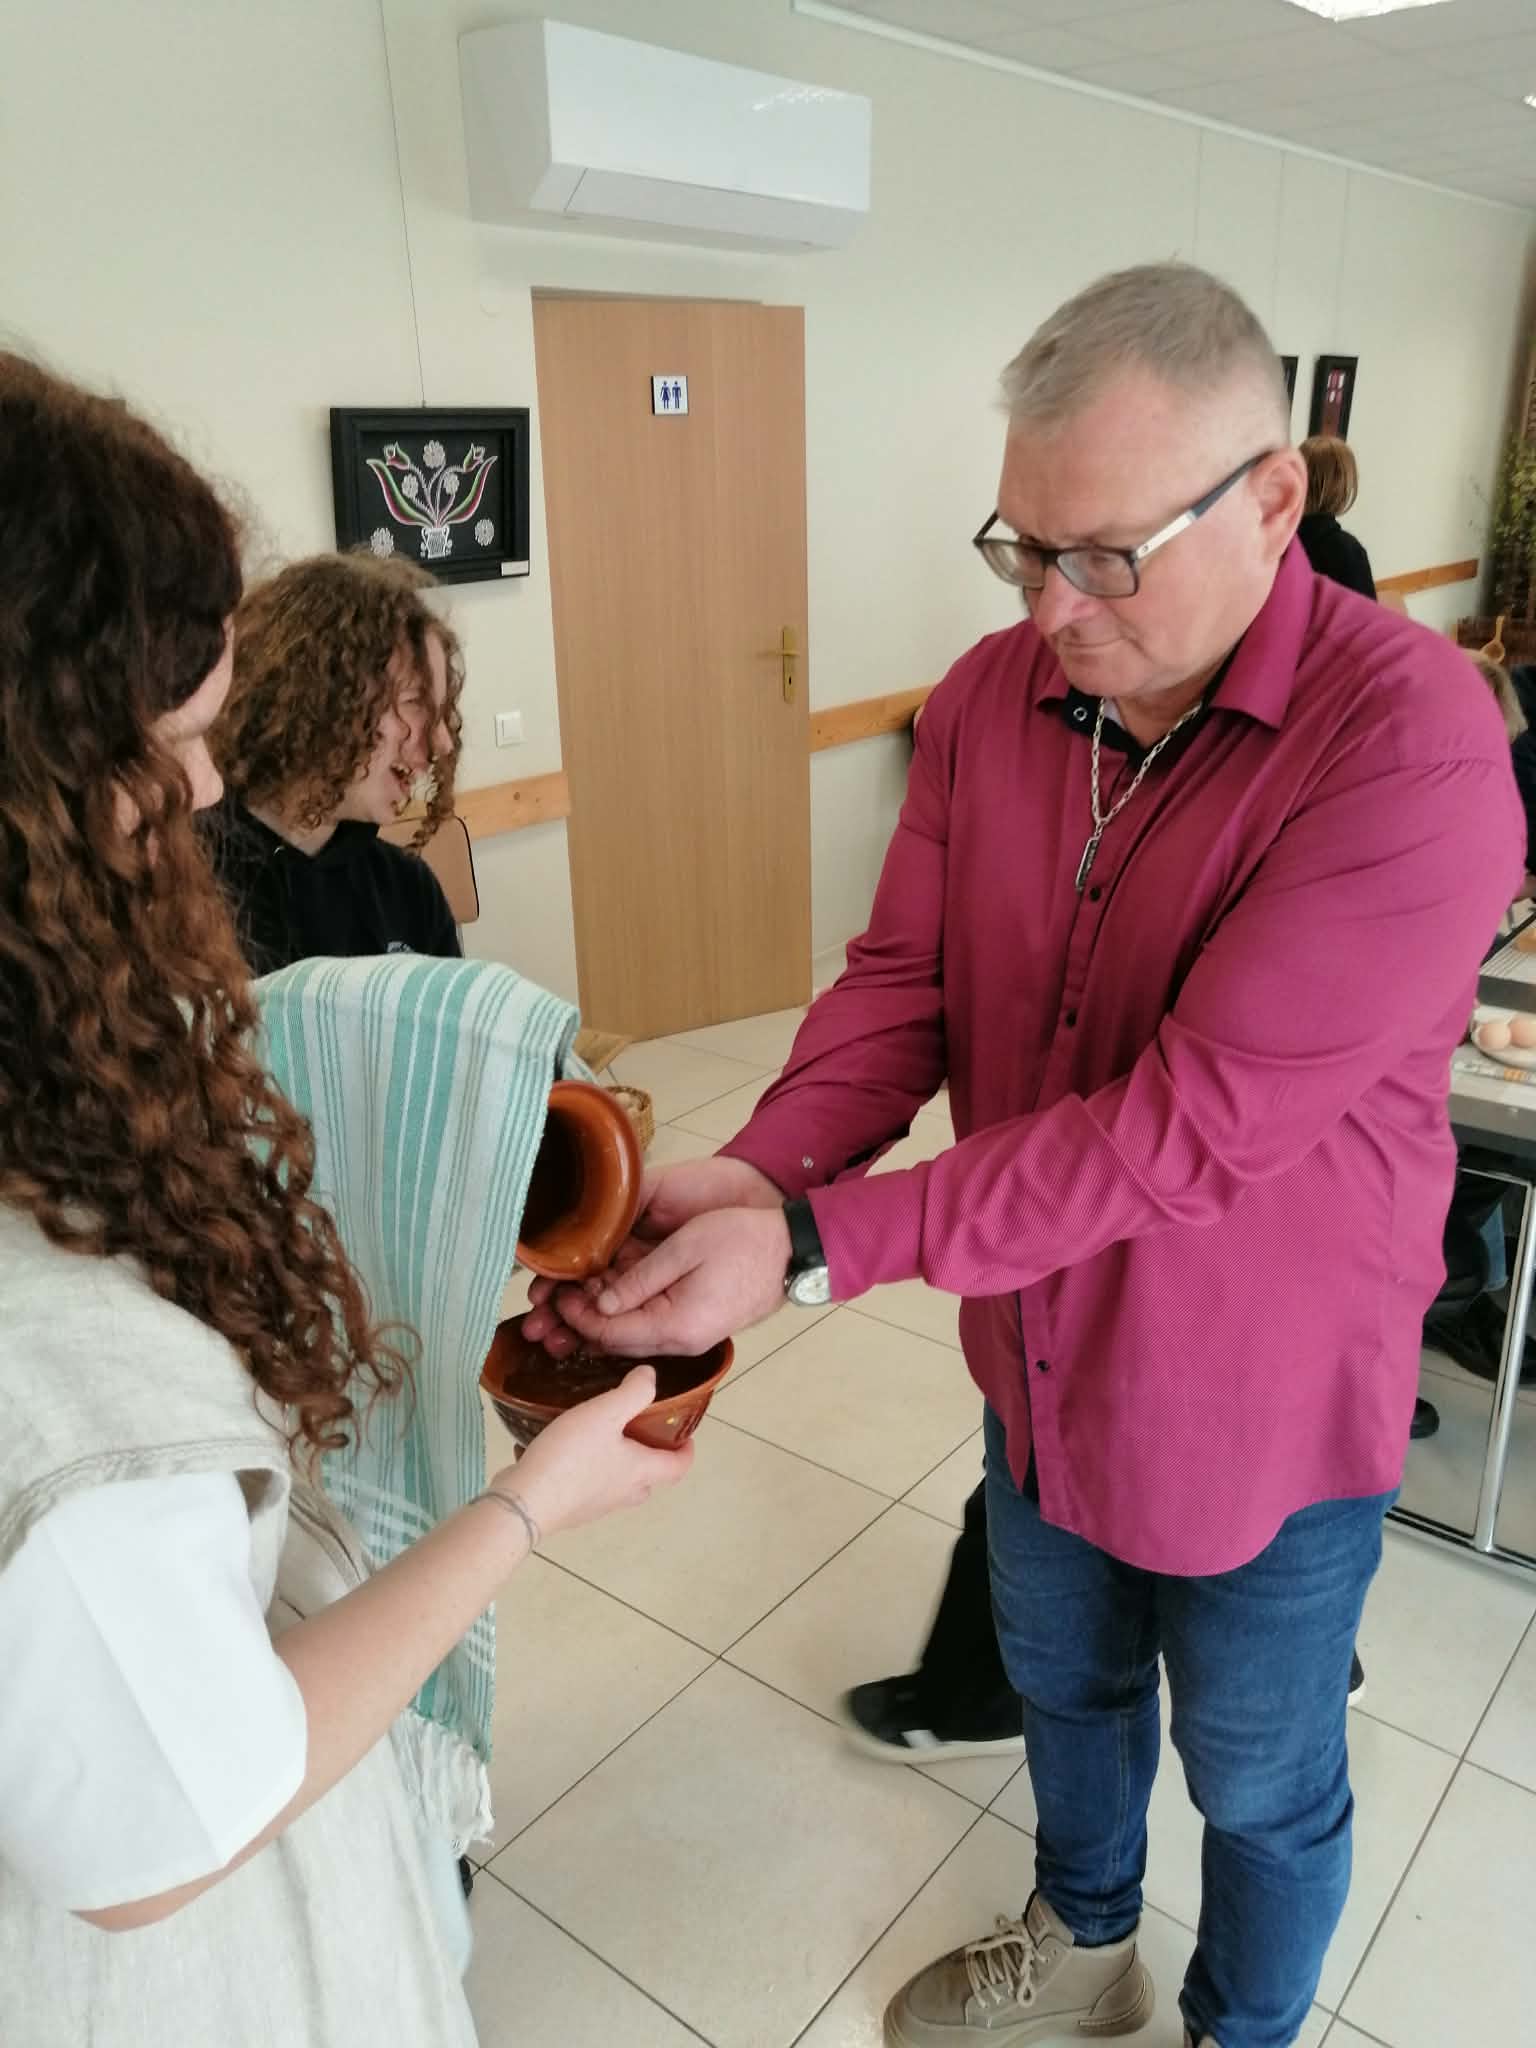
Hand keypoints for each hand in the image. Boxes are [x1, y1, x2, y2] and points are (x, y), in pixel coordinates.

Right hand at [495, 1366, 693, 1538]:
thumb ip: (633, 1392)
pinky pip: (581, 1487)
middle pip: (648, 1479)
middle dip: (649, 1457)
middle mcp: (622, 1493)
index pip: (678, 1467)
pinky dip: (578, 1470)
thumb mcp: (605, 1413)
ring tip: (597, 1435)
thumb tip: (651, 1378)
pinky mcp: (567, 1510)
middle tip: (639, 1430)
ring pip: (614, 1484)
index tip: (685, 1434)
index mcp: (639, 1471)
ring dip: (614, 1463)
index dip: (686, 1451)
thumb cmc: (572, 1456)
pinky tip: (555, 1448)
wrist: (525, 1502)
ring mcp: (594, 1506)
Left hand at [522, 1157, 781, 1351]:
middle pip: (617, 1342)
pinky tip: (612, 1292)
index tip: (559, 1293)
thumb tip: (601, 1302)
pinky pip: (650, 1326)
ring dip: (602, 1319)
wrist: (793, 1252)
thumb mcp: (687, 1247)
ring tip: (578, 1293)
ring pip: (632, 1336)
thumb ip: (641, 1277)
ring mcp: (690, 1336)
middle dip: (582, 1323)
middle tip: (556, 1297)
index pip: (611, 1333)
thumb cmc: (744, 1240)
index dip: (578, 1317)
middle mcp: (681, 1341)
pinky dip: (626, 1313)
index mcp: (677, 1325)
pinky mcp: (696, 1325)